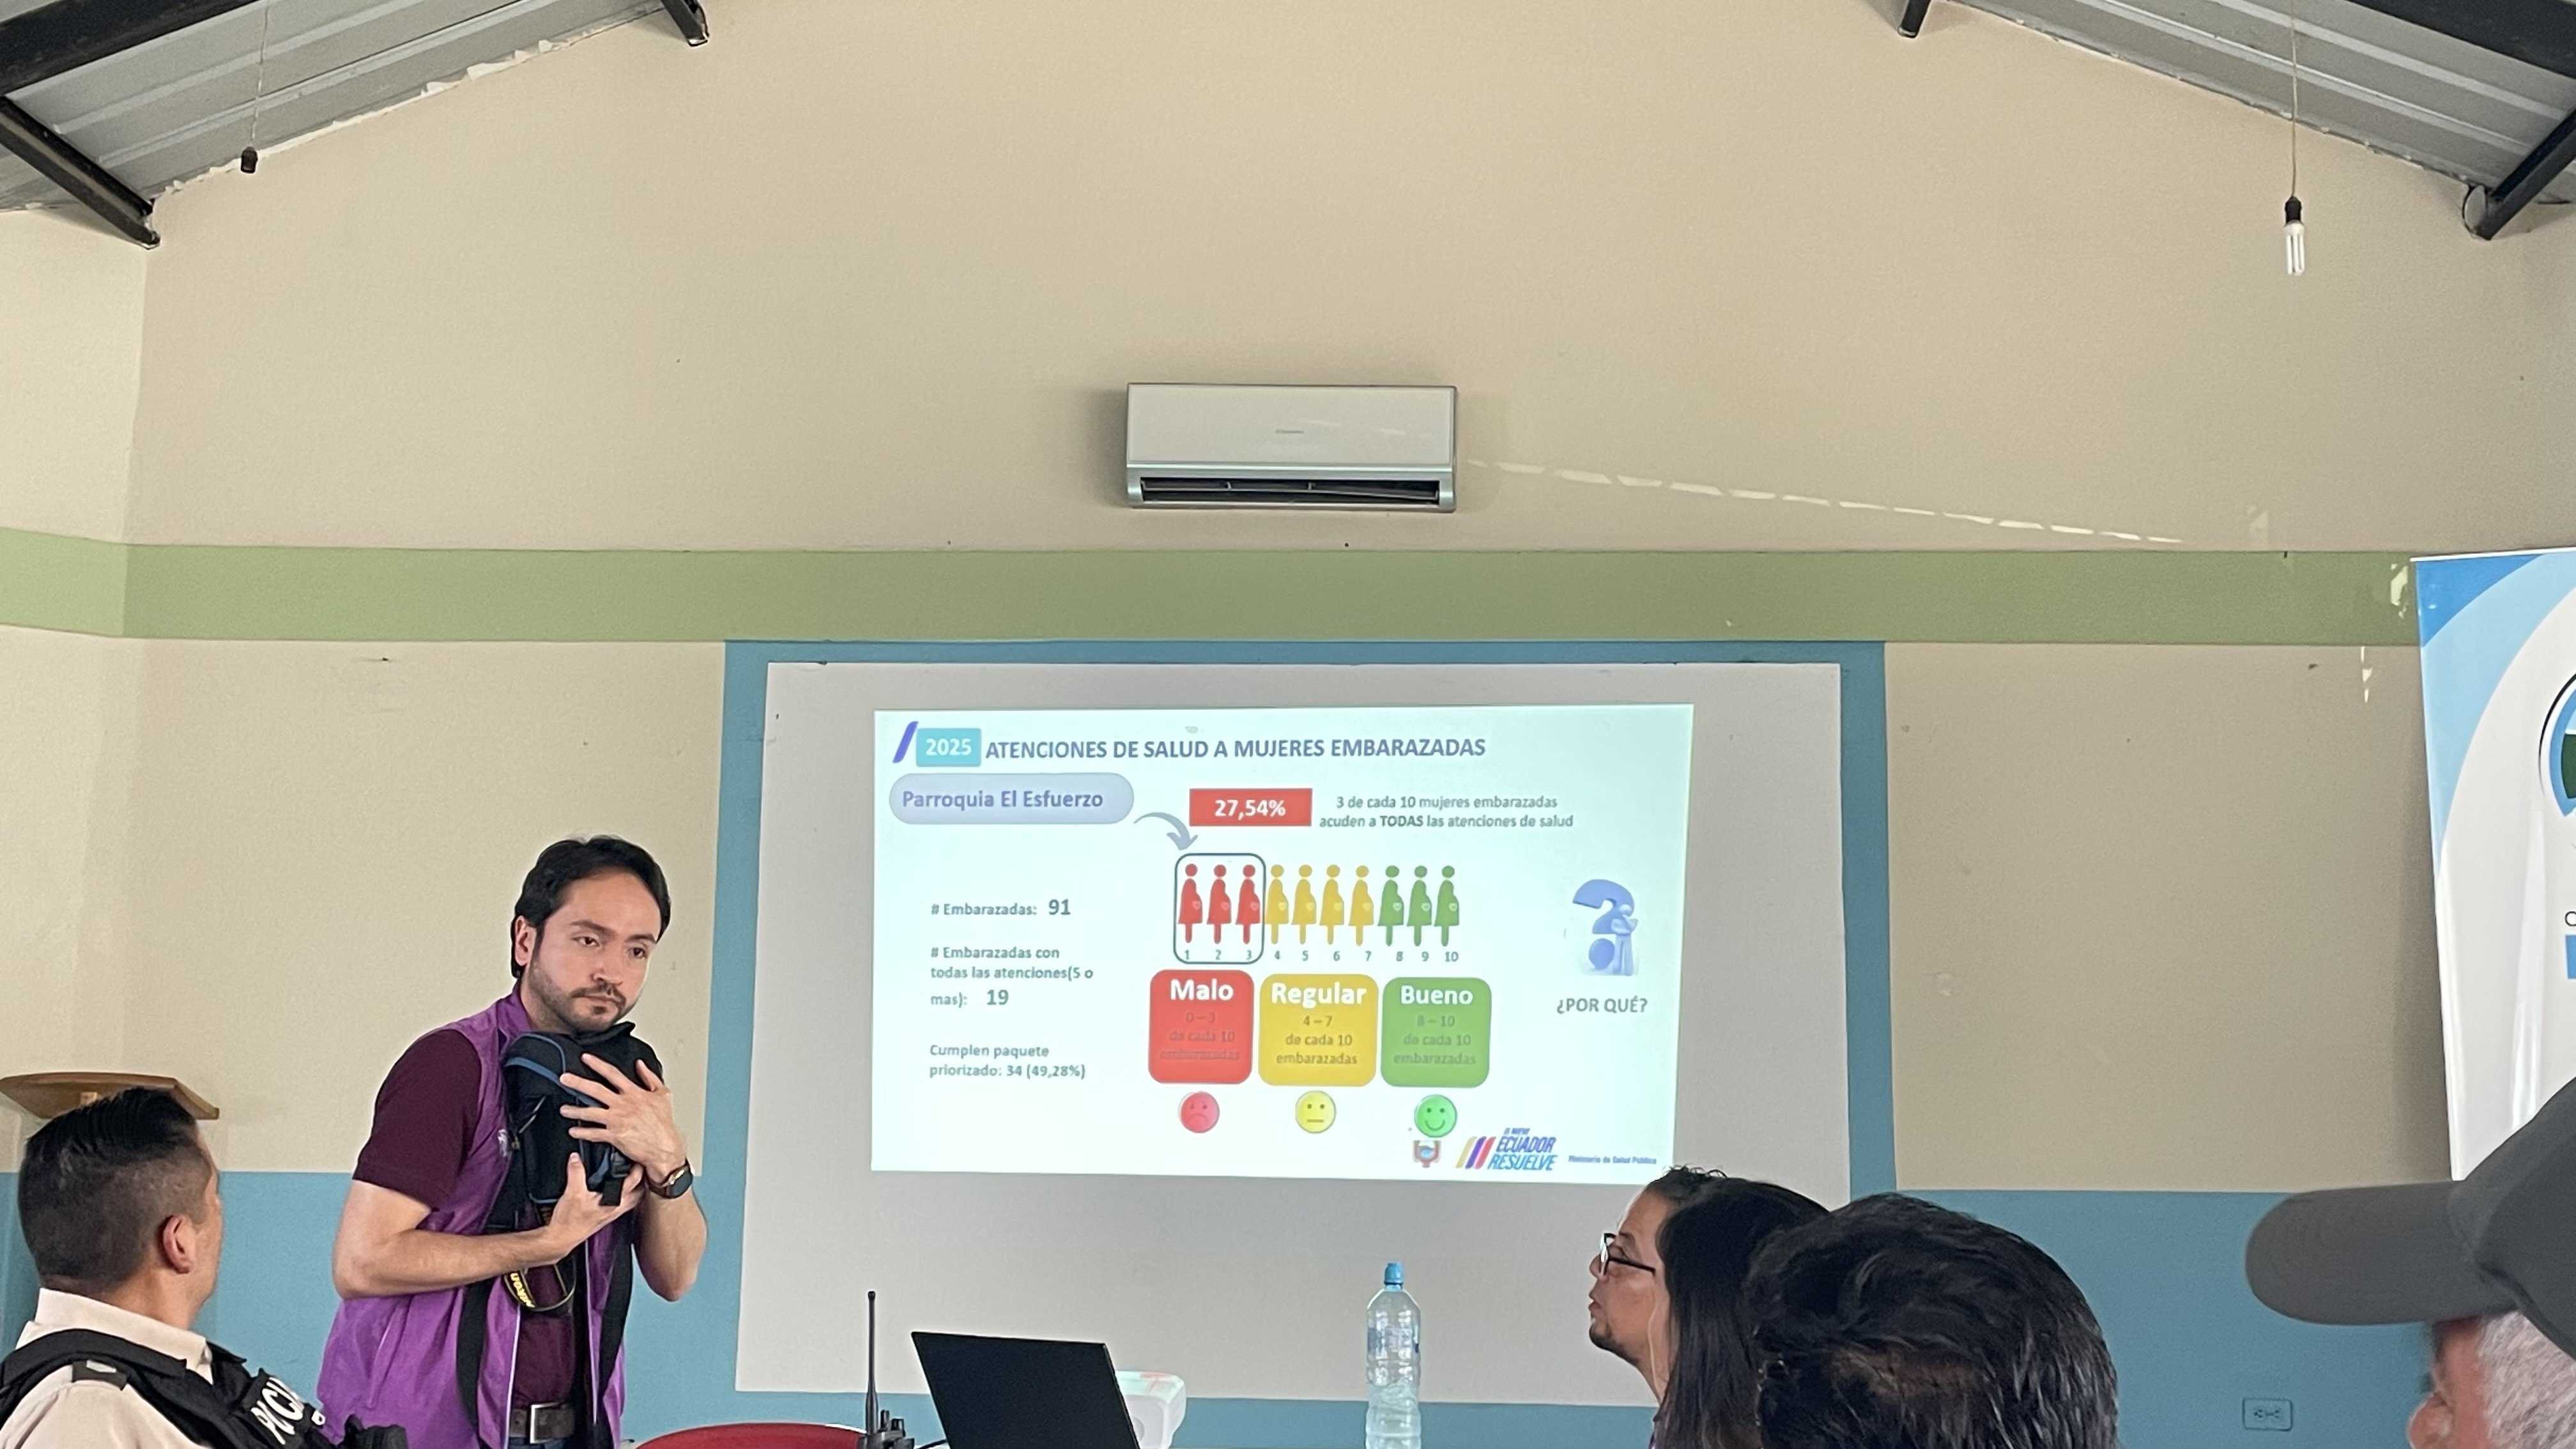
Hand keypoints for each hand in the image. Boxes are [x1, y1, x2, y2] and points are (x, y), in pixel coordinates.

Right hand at [536, 1154, 642, 1258]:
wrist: (561, 1237)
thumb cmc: (569, 1221)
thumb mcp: (573, 1192)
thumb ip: (576, 1172)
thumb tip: (576, 1158)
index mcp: (615, 1202)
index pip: (635, 1181)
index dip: (638, 1167)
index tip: (637, 1156)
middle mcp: (618, 1208)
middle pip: (639, 1191)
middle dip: (641, 1177)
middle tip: (637, 1165)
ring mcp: (613, 1213)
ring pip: (632, 1198)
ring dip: (633, 1187)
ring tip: (629, 1174)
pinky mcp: (605, 1216)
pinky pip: (621, 1203)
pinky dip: (621, 1194)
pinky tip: (613, 1189)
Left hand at [560, 1055, 688, 1182]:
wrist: (665, 1148)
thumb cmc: (664, 1124)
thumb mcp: (663, 1094)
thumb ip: (650, 1077)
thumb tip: (640, 1065)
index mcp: (634, 1093)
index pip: (612, 1074)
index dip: (597, 1064)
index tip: (586, 1058)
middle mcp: (623, 1105)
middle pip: (596, 1090)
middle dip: (577, 1083)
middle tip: (564, 1078)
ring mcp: (617, 1120)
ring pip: (590, 1112)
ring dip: (574, 1111)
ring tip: (563, 1109)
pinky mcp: (614, 1136)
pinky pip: (594, 1133)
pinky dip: (582, 1132)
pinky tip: (574, 1130)